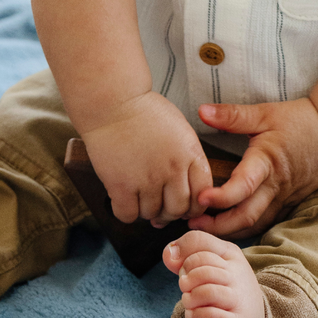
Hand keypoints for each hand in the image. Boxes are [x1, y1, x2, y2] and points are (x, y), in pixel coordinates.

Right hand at [79, 91, 214, 226]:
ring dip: (147, 211)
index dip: (194, 205)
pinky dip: (127, 212)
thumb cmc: (146, 113)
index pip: (203, 194)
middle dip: (170, 213)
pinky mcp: (121, 185)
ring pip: (153, 214)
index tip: (183, 204)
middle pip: (179, 209)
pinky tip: (125, 199)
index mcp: (190, 154)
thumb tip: (188, 192)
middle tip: (160, 206)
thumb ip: (188, 159)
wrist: (114, 102)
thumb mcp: (181, 131)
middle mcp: (172, 169)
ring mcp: (147, 179)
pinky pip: (128, 215)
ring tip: (141, 198)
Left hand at [187, 98, 317, 238]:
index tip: (199, 197)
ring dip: (229, 231)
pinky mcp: (288, 203)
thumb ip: (232, 115)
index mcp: (267, 162)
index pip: (244, 186)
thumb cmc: (300, 122)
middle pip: (246, 216)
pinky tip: (227, 227)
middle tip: (191, 222)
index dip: (221, 196)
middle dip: (218, 225)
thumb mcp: (265, 113)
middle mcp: (275, 186)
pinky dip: (245, 228)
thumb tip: (201, 111)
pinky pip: (265, 222)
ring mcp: (283, 198)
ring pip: (255, 224)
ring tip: (204, 227)